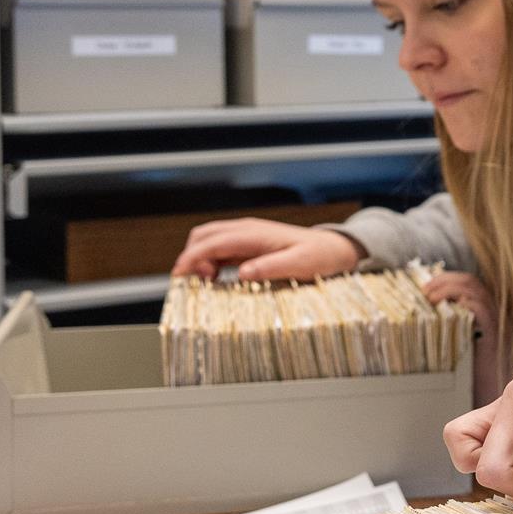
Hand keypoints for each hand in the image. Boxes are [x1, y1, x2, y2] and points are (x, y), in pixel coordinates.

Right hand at [171, 218, 361, 281]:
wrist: (333, 248)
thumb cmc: (319, 256)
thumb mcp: (300, 264)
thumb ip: (271, 267)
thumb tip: (242, 272)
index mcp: (254, 234)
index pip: (213, 241)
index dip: (192, 256)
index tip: (179, 274)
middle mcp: (246, 231)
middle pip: (204, 236)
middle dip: (191, 256)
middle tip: (197, 282)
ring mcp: (246, 237)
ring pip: (209, 242)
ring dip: (200, 259)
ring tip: (207, 282)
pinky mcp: (249, 246)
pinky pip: (220, 250)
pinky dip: (210, 262)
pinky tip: (215, 279)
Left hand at [419, 271, 503, 403]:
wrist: (493, 401)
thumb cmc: (473, 380)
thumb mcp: (457, 347)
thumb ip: (448, 329)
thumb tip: (423, 315)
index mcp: (484, 314)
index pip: (469, 285)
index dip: (447, 280)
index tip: (427, 287)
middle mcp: (493, 315)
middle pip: (471, 282)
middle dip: (444, 281)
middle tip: (424, 291)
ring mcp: (496, 323)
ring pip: (474, 291)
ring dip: (449, 289)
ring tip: (430, 297)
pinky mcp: (495, 335)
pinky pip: (481, 309)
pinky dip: (464, 303)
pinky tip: (446, 309)